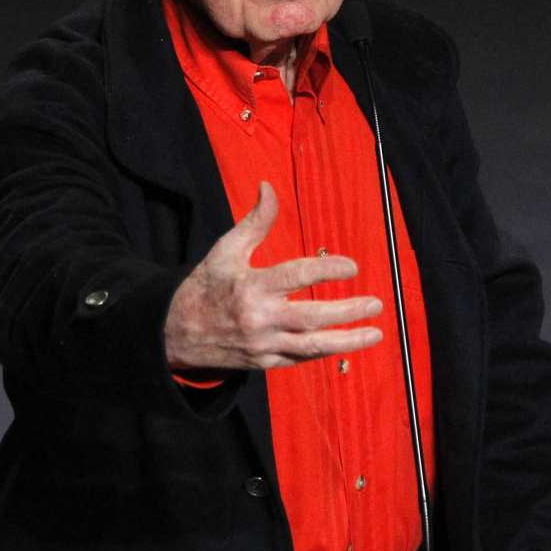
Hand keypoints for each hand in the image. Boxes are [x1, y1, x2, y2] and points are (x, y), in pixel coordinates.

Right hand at [163, 182, 383, 369]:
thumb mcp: (226, 250)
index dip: (327, 270)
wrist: (175, 333)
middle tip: (376, 304)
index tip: (352, 267)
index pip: (296, 277)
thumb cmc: (205, 286)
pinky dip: (325, 351)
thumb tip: (268, 186)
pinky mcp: (264, 363)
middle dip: (347, 312)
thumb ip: (255, 221)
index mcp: (250, 286)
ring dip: (347, 340)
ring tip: (375, 333)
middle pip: (311, 317)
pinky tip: (347, 343)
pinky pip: (300, 359)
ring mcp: (263, 344)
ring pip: (312, 346)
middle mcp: (259, 318)